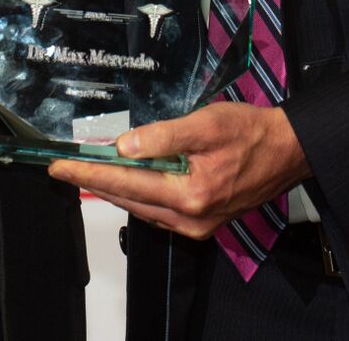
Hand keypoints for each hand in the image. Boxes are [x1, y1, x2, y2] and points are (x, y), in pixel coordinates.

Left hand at [48, 102, 310, 239]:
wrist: (288, 151)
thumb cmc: (250, 132)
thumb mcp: (206, 124)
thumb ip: (163, 136)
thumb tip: (124, 147)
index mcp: (190, 195)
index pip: (126, 183)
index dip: (89, 175)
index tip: (60, 168)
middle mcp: (190, 218)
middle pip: (130, 201)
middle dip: (95, 184)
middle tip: (64, 170)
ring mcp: (197, 225)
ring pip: (143, 209)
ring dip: (115, 191)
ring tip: (88, 174)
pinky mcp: (204, 222)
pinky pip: (159, 211)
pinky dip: (139, 196)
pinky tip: (128, 182)